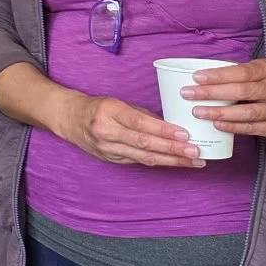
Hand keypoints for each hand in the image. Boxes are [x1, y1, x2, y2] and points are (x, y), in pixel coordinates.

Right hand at [57, 95, 205, 167]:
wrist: (69, 119)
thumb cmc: (97, 107)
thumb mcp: (118, 103)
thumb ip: (142, 115)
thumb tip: (171, 125)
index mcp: (109, 111)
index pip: (140, 123)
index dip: (163, 130)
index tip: (184, 134)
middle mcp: (106, 131)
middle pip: (144, 143)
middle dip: (173, 149)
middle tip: (195, 152)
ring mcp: (107, 148)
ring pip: (144, 157)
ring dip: (171, 160)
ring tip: (192, 161)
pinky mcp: (110, 159)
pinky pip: (138, 161)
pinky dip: (158, 162)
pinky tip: (174, 162)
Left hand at [184, 60, 265, 141]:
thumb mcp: (263, 72)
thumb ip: (239, 73)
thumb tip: (202, 76)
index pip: (242, 72)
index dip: (218, 75)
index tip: (196, 77)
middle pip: (242, 91)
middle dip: (212, 93)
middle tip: (188, 95)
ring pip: (247, 112)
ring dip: (220, 113)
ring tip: (198, 112)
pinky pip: (253, 129)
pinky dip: (233, 127)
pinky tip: (217, 125)